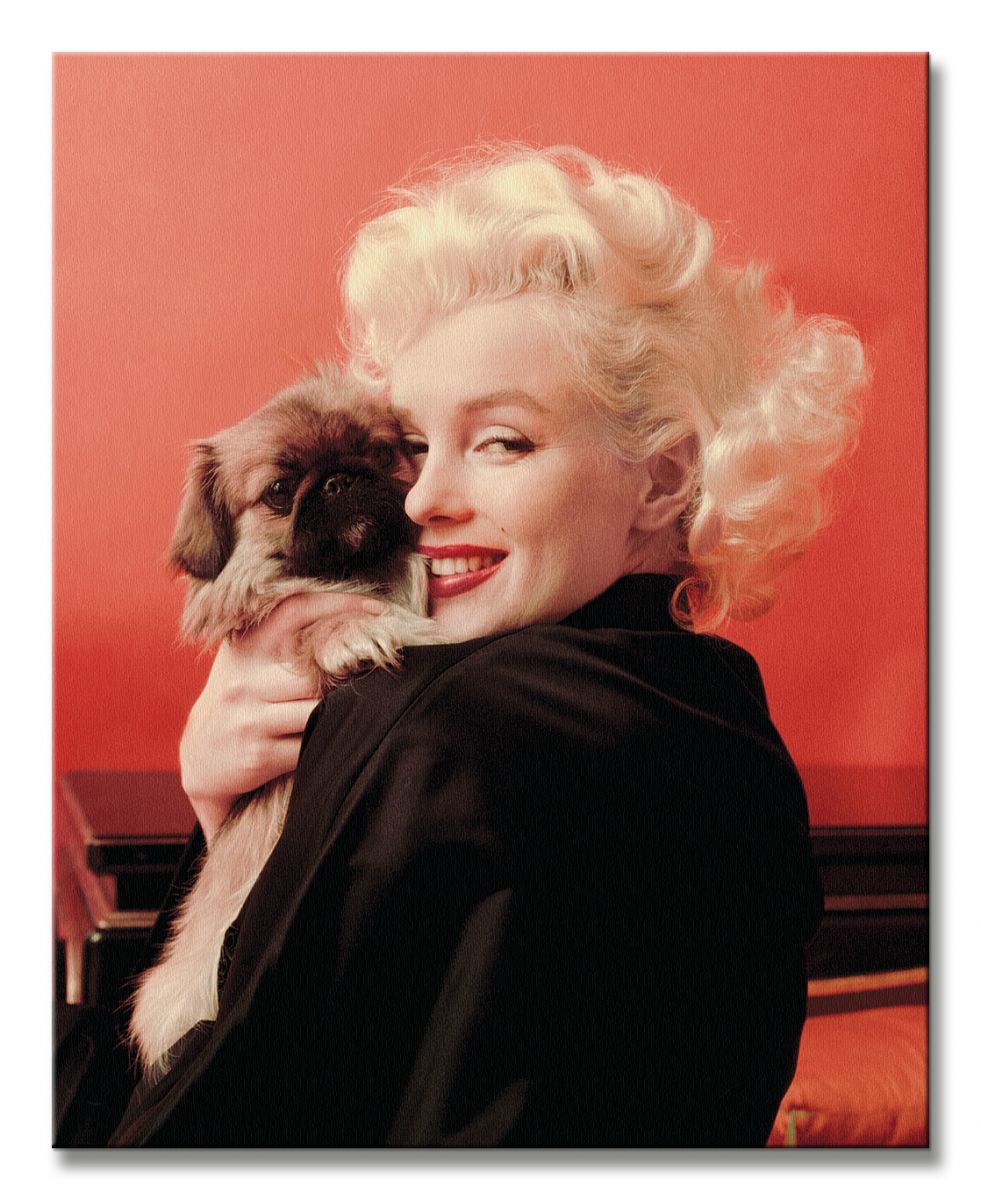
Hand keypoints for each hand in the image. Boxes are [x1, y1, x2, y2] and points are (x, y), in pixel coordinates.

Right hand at [179, 592, 386, 841]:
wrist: (201, 759)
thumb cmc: (239, 700)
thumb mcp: (246, 661)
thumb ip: (282, 638)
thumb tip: (349, 616)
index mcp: (247, 648)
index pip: (296, 609)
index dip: (340, 603)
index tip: (379, 608)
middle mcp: (244, 680)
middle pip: (315, 672)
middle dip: (346, 676)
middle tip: (370, 675)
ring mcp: (249, 718)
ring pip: (316, 710)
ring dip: (338, 712)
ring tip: (350, 709)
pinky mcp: (258, 755)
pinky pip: (310, 746)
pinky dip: (324, 743)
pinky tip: (326, 740)